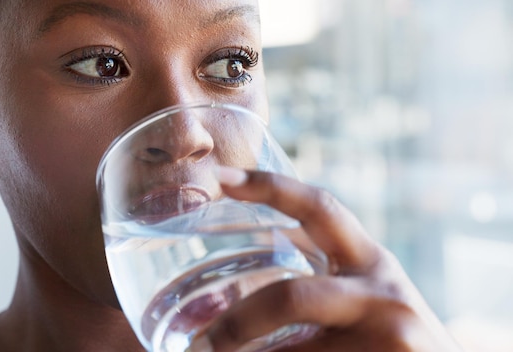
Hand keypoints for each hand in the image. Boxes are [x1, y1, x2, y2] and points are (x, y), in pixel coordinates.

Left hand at [189, 167, 462, 351]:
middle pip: (292, 298)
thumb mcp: (366, 296)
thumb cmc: (393, 337)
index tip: (220, 178)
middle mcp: (381, 289)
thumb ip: (320, 283)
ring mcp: (389, 331)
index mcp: (369, 259)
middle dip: (240, 321)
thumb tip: (237, 292)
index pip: (319, 206)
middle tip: (207, 340)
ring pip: (296, 351)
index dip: (269, 186)